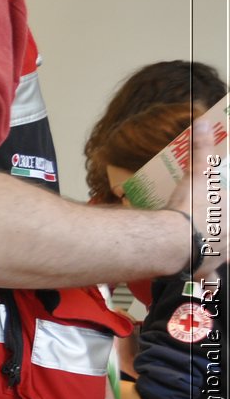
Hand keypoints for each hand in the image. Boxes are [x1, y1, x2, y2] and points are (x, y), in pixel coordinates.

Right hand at [164, 115, 225, 279]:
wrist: (174, 242)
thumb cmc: (191, 209)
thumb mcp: (198, 175)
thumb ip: (203, 151)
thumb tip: (205, 123)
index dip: (227, 213)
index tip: (221, 209)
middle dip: (225, 235)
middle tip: (217, 230)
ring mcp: (220, 258)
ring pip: (225, 256)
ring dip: (220, 255)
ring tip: (214, 253)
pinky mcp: (203, 272)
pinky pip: (208, 276)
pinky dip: (204, 275)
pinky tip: (198, 275)